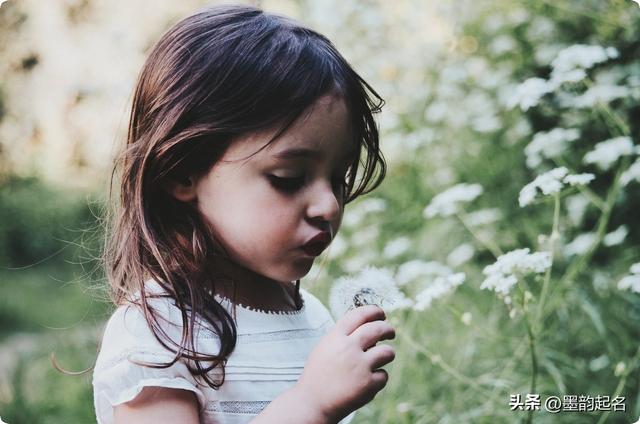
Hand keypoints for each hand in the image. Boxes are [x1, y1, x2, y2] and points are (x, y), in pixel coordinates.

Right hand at [295, 305, 395, 421]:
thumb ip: (343, 337)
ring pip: (387, 352)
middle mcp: (348, 348)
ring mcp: (359, 366)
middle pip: (377, 329)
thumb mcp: (325, 348)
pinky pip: (383, 375)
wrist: (312, 403)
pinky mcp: (368, 384)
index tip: (381, 314)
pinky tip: (368, 382)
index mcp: (336, 337)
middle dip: (388, 329)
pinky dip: (378, 379)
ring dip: (388, 353)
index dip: (374, 311)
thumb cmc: (319, 375)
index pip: (360, 315)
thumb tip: (368, 327)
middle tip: (390, 332)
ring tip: (383, 358)